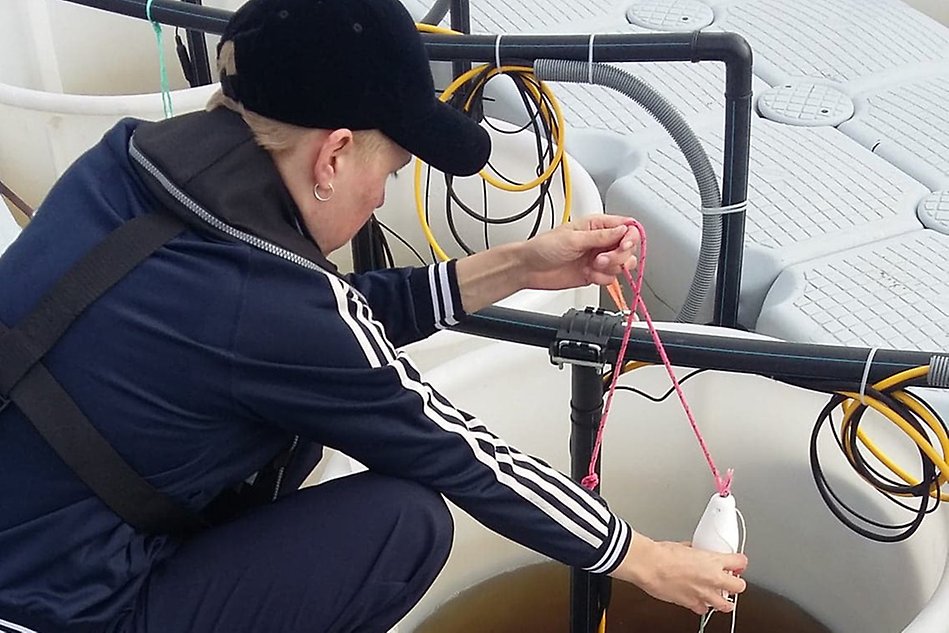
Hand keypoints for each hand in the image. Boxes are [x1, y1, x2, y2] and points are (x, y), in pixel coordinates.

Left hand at [518, 215, 639, 290]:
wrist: (529, 269)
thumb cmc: (543, 247)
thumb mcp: (573, 238)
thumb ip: (600, 236)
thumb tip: (622, 230)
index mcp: (596, 226)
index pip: (626, 227)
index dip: (630, 237)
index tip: (623, 246)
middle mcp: (601, 241)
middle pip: (628, 248)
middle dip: (618, 256)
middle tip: (600, 259)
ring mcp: (599, 258)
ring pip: (622, 265)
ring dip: (610, 268)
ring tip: (593, 266)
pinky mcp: (594, 274)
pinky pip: (611, 278)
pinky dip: (602, 279)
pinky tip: (589, 275)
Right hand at [610, 533, 747, 614]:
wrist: (650, 565)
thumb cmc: (663, 554)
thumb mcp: (683, 546)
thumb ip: (694, 551)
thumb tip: (694, 552)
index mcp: (713, 561)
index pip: (739, 562)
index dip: (739, 562)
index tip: (737, 563)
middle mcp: (712, 579)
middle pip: (740, 587)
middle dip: (737, 584)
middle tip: (731, 581)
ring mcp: (703, 594)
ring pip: (726, 605)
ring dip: (724, 601)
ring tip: (722, 598)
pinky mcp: (691, 604)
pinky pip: (702, 609)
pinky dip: (702, 606)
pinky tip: (699, 601)